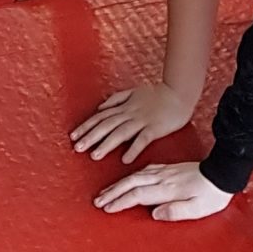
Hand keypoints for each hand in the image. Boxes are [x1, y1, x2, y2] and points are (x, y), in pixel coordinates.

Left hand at [71, 82, 192, 163]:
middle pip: (107, 125)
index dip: (86, 126)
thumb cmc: (157, 94)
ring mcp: (142, 120)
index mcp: (124, 106)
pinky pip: (143, 139)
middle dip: (91, 137)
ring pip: (121, 133)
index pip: (101, 116)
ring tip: (94, 156)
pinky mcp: (155, 128)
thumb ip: (116, 99)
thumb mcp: (134, 92)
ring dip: (107, 144)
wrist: (179, 94)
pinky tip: (125, 159)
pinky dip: (133, 149)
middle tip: (77, 148)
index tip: (73, 136)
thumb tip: (99, 108)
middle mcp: (130, 113)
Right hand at [94, 161, 231, 220]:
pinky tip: (129, 178)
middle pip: (132, 183)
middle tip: (97, 200)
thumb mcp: (198, 209)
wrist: (224, 172)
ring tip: (106, 191)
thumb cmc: (212, 195)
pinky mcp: (170, 168)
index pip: (138, 195)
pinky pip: (145, 170)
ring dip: (119, 183)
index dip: (120, 201)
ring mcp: (166, 171)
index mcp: (168, 189)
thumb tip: (154, 214)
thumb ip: (176, 211)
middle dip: (113, 192)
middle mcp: (164, 178)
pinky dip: (133, 175)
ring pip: (137, 176)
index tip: (106, 207)